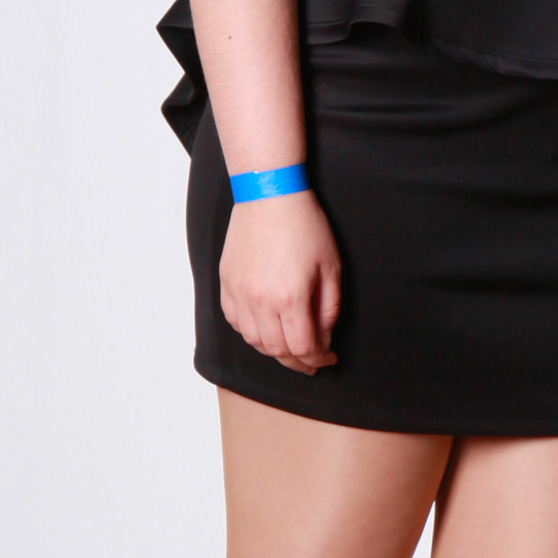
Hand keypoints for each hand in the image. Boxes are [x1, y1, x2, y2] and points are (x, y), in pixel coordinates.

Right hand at [219, 188, 340, 371]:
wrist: (269, 195)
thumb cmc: (305, 226)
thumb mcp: (331, 268)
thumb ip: (328, 309)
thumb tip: (323, 338)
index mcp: (290, 298)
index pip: (303, 349)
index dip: (318, 361)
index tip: (328, 359)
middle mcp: (260, 301)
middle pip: (277, 351)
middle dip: (298, 362)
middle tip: (312, 362)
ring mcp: (239, 293)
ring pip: (253, 341)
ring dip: (274, 350)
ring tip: (290, 347)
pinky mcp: (226, 283)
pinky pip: (235, 322)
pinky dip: (251, 332)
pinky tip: (265, 328)